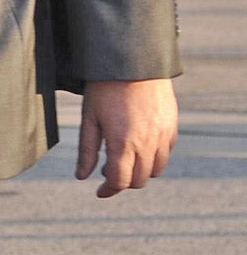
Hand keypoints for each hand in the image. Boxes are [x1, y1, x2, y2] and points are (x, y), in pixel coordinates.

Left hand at [77, 78, 177, 197]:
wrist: (133, 62)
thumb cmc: (104, 89)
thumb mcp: (89, 118)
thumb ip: (87, 150)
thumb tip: (82, 177)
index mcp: (123, 143)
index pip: (120, 181)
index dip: (108, 191)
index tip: (99, 192)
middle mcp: (147, 144)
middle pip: (139, 180)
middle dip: (122, 182)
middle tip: (106, 171)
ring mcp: (163, 136)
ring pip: (156, 170)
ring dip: (140, 171)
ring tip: (122, 158)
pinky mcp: (172, 127)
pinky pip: (166, 153)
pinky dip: (153, 158)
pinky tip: (138, 145)